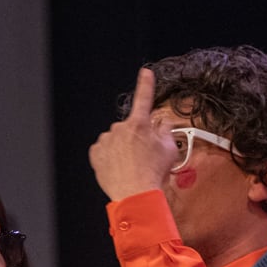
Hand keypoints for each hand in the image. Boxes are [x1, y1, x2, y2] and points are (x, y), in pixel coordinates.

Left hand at [89, 68, 179, 202]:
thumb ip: (165, 131)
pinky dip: (110, 156)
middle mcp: (120, 128)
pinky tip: (119, 167)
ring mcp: (106, 140)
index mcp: (139, 124)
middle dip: (135, 137)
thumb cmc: (152, 174)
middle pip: (130, 127)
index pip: (144, 98)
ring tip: (131, 165)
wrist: (134, 194)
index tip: (145, 72)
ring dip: (122, 148)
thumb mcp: (170, 149)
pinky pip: (104, 150)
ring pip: (116, 139)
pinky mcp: (96, 153)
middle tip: (143, 155)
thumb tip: (162, 124)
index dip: (146, 83)